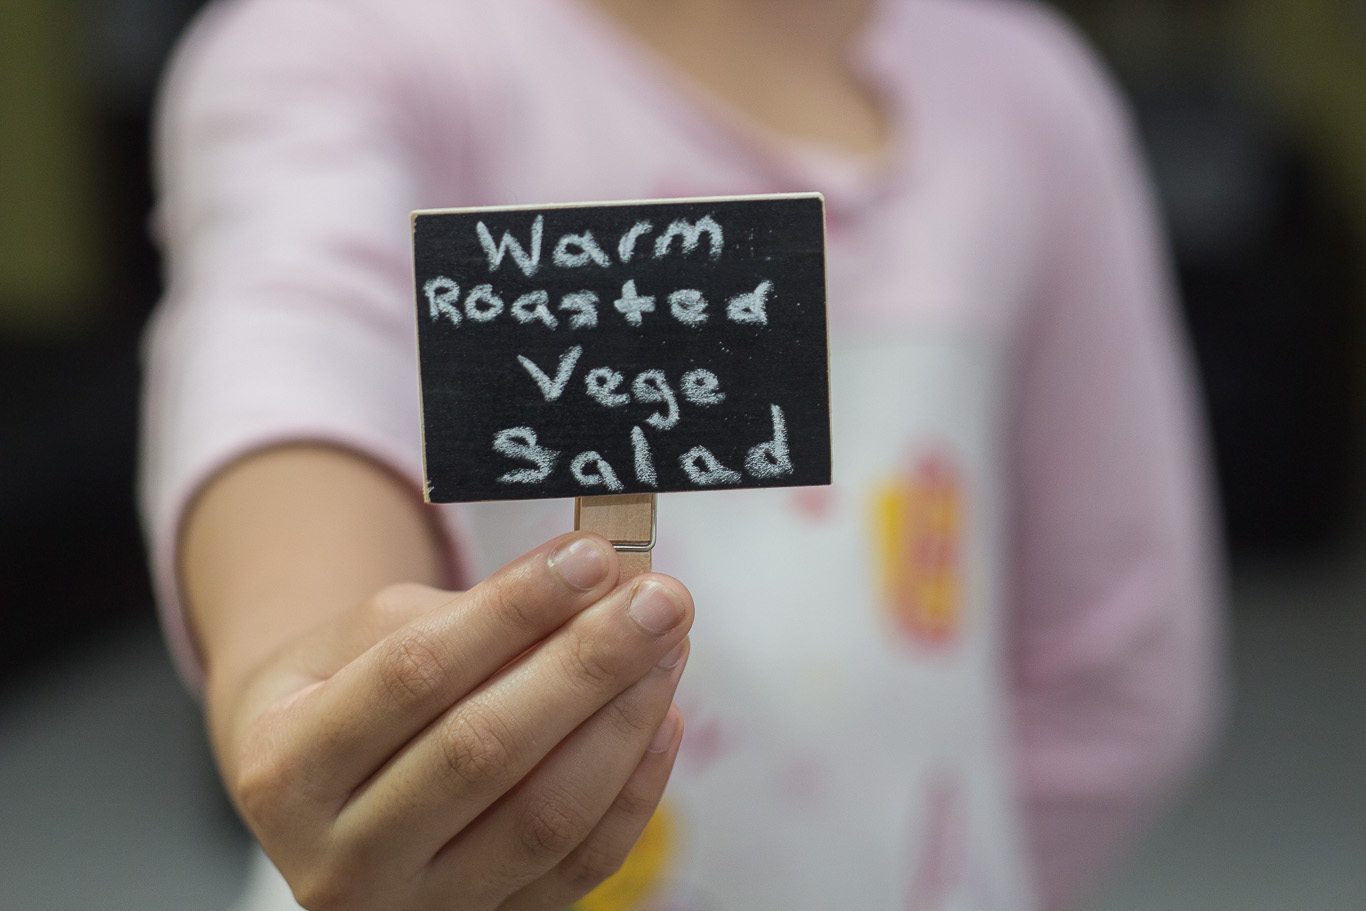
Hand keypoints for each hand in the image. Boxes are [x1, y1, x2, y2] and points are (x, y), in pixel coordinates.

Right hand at [204, 533, 690, 909]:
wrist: (317, 793)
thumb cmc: (346, 690)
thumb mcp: (372, 632)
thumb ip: (473, 612)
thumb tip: (594, 578)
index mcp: (287, 770)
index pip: (416, 675)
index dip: (513, 610)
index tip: (591, 555)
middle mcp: (341, 861)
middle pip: (485, 751)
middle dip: (588, 663)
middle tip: (661, 596)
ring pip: (545, 818)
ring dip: (624, 719)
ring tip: (670, 643)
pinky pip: (582, 866)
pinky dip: (636, 787)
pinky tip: (662, 713)